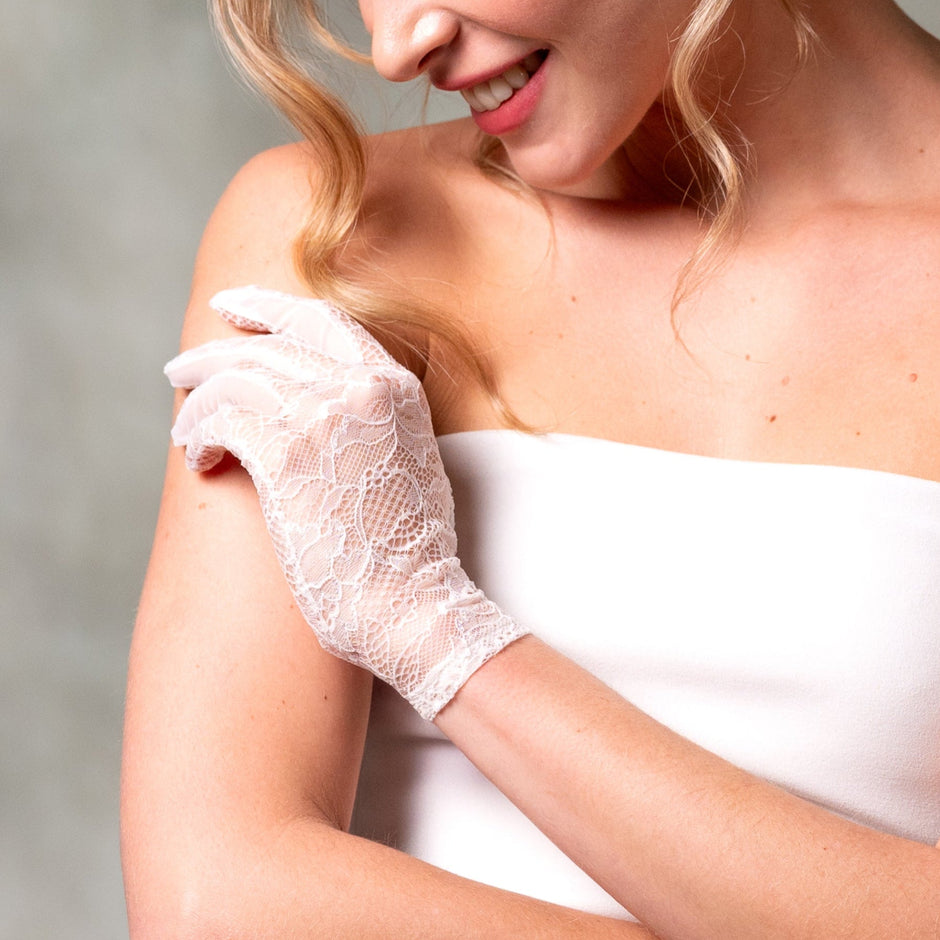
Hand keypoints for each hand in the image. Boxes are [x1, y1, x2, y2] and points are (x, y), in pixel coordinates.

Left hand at [164, 286, 526, 718]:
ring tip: (185, 428)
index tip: (234, 311)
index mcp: (395, 387)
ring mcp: (323, 417)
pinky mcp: (286, 455)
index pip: (321, 320)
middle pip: (268, 345)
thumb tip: (319, 412)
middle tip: (181, 368)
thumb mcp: (410, 461)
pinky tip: (198, 456)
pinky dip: (199, 432)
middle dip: (214, 353)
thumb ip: (375, 420)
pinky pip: (222, 419)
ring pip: (237, 378)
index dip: (270, 308)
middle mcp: (361, 387)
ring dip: (198, 400)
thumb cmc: (408, 551)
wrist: (412, 603)